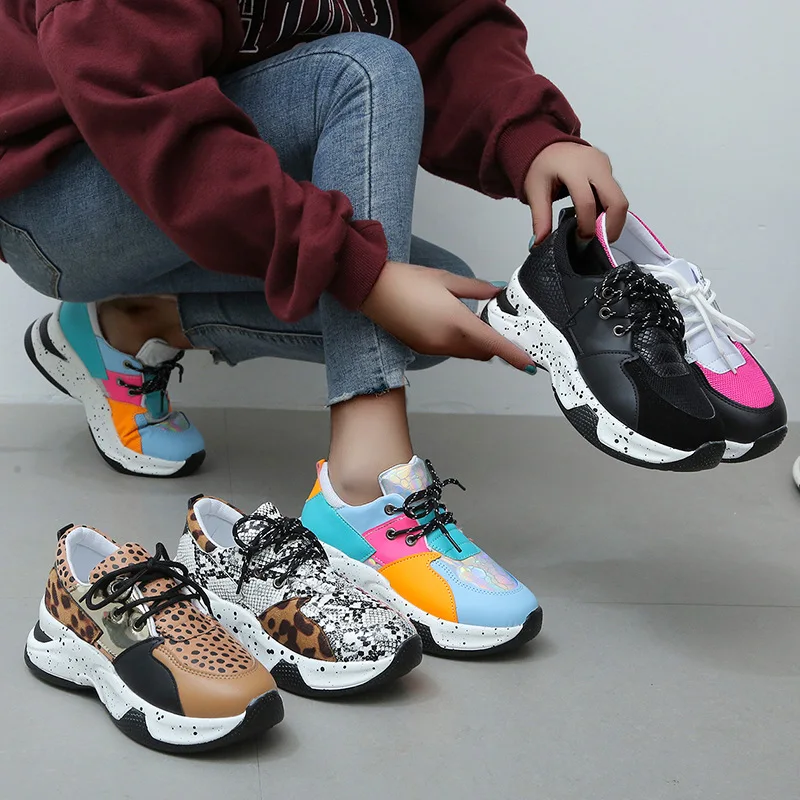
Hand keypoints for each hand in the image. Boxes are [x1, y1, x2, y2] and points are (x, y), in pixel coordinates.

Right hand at [362, 261, 534, 369]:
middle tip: (507, 331)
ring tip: (484, 325)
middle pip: (483, 353)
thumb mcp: (447, 279)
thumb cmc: (406, 281)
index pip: (494, 345)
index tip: (530, 364)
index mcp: (456, 323)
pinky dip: (462, 344)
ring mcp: (434, 348)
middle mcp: (446, 342)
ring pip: (468, 354)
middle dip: (497, 347)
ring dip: (479, 346)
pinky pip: (452, 351)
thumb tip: (496, 293)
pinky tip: (459, 325)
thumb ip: (477, 289)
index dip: (514, 356)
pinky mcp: (423, 348)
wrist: (372, 290)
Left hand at [525, 142, 627, 244]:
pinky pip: (615, 194)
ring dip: (611, 220)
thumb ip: (540, 218)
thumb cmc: (540, 166)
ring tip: (594, 232)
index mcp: (575, 169)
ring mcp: (605, 166)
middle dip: (611, 227)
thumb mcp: (535, 192)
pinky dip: (608, 210)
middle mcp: (595, 165)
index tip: (579, 240)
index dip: (586, 226)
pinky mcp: (608, 169)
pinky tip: (594, 218)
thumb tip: (539, 243)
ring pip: (620, 199)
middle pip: (617, 201)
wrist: (546, 144)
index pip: (587, 203)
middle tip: (599, 243)